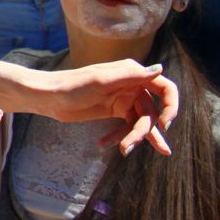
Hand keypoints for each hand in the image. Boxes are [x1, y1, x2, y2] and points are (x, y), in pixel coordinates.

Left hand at [48, 60, 176, 155]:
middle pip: (151, 112)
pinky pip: (127, 127)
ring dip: (133, 138)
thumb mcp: (101, 81)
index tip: (164, 125)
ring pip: (140, 123)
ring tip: (124, 151)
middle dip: (142, 131)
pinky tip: (104, 145)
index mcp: (132, 73)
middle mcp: (132, 85)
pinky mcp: (114, 112)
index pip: (165, 88)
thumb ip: (131, 76)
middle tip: (129, 146)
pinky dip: (120, 137)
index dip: (171, 106)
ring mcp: (124, 99)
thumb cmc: (72, 85)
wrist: (48, 98)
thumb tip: (160, 68)